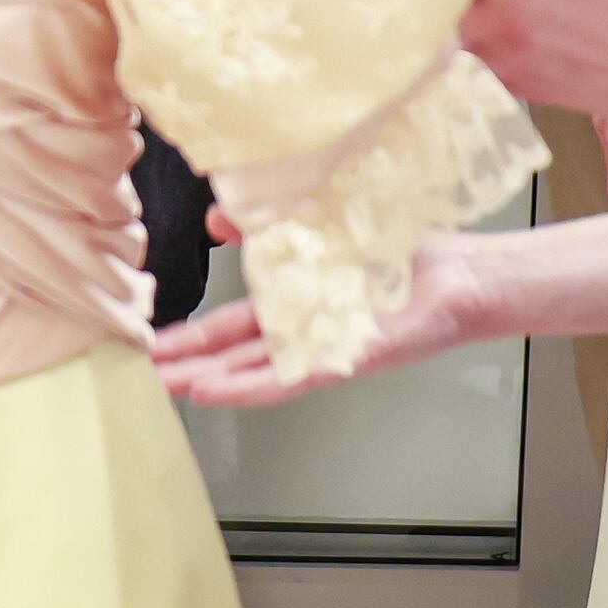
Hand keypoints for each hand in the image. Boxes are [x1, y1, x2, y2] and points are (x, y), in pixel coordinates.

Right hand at [151, 233, 515, 412]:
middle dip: (189, 364)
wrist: (462, 275)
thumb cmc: (405, 251)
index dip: (193, 336)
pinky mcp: (343, 359)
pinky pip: (287, 379)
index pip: (233, 324)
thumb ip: (267, 223)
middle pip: (234, 353)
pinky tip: (216, 392)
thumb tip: (216, 216)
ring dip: (211, 382)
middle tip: (145, 374)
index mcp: (298, 301)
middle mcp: (305, 330)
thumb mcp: (318, 223)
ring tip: (171, 389)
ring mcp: (322, 348)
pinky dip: (249, 387)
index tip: (156, 343)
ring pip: (254, 372)